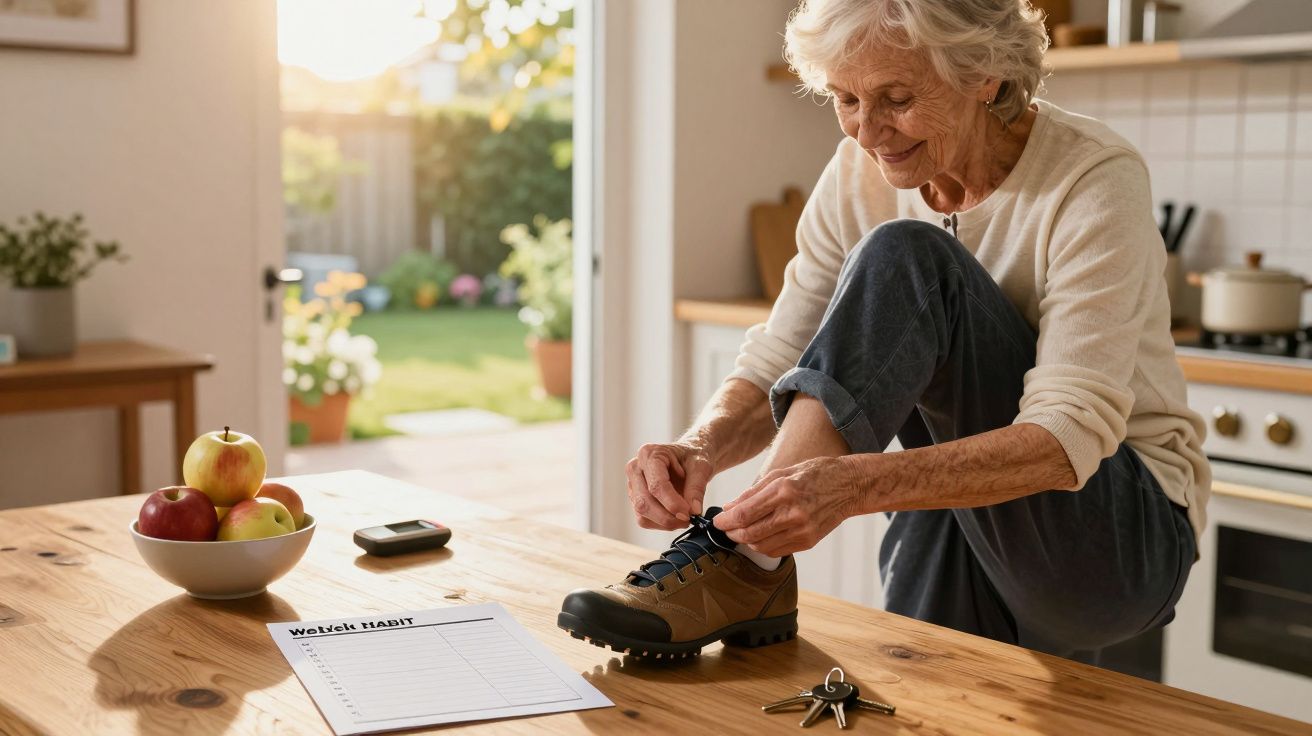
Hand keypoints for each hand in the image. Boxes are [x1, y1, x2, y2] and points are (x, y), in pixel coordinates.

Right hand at [625, 442, 715, 530]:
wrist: (689, 456)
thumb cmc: (693, 456)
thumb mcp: (701, 467)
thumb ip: (697, 488)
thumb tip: (694, 510)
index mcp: (649, 454)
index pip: (656, 485)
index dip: (672, 503)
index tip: (688, 514)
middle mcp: (636, 468)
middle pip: (644, 502)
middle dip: (667, 517)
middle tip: (688, 520)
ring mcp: (633, 484)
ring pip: (642, 513)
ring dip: (665, 522)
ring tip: (684, 518)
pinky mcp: (636, 498)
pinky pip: (644, 519)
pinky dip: (660, 524)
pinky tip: (675, 517)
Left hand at [713, 456, 861, 556]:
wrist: (848, 486)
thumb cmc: (815, 474)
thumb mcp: (781, 473)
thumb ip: (753, 492)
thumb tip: (729, 507)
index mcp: (783, 491)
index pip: (744, 514)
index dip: (725, 521)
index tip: (717, 521)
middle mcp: (792, 513)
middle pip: (749, 533)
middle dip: (731, 533)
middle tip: (725, 528)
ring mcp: (802, 530)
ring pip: (760, 545)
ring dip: (746, 541)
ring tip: (741, 531)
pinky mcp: (808, 542)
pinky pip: (776, 551)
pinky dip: (762, 546)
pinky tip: (759, 536)